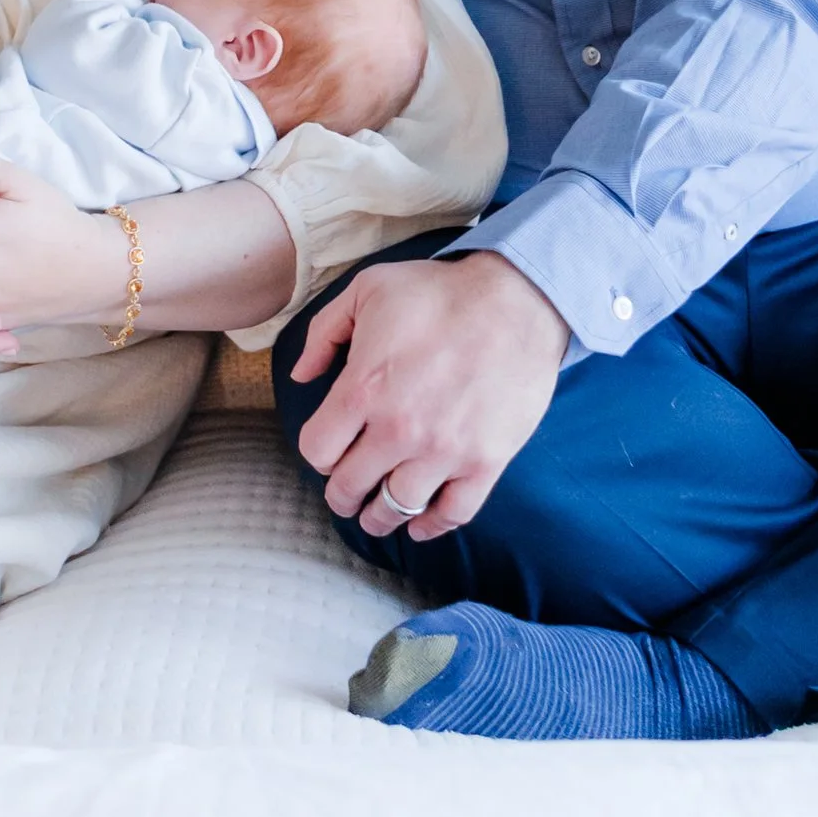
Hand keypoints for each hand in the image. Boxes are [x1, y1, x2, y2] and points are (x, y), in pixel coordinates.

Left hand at [290, 250, 569, 539]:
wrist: (518, 301)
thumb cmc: (440, 292)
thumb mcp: (367, 289)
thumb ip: (324, 332)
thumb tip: (299, 375)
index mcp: (363, 389)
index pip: (317, 450)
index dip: (319, 452)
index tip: (331, 448)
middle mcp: (399, 429)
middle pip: (350, 488)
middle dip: (343, 492)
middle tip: (347, 491)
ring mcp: (444, 451)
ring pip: (396, 509)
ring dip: (380, 516)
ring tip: (377, 514)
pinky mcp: (485, 462)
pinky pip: (453, 514)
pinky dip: (432, 527)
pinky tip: (419, 525)